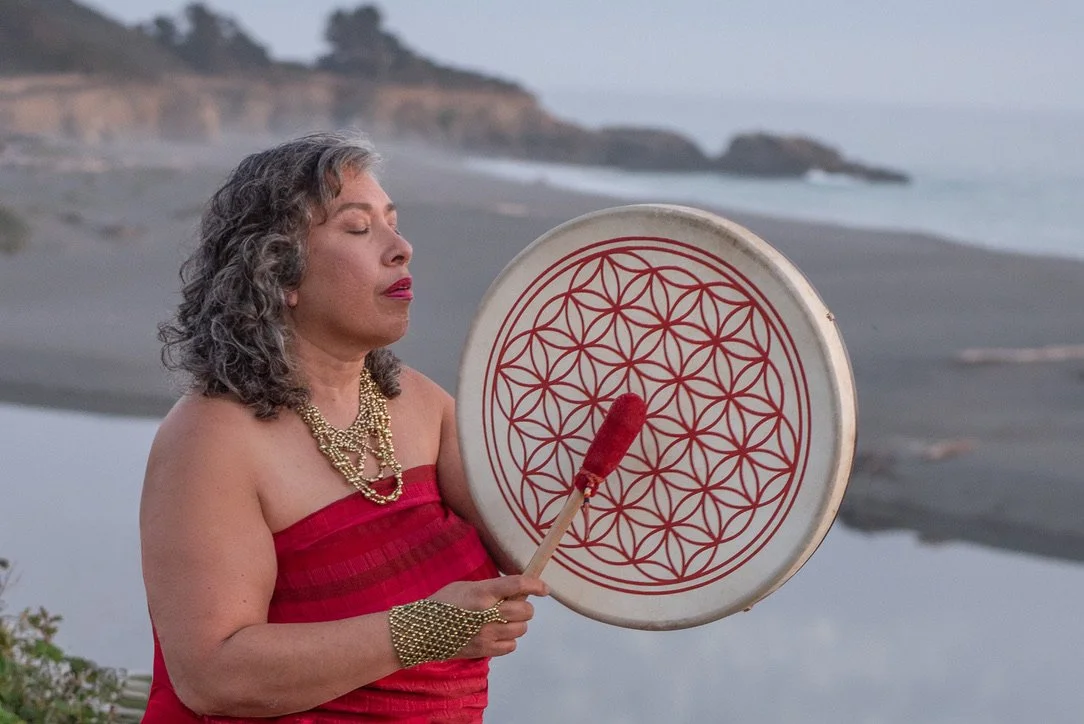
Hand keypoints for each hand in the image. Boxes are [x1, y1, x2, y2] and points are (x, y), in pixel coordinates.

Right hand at [428, 575, 548, 658]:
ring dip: (517, 624)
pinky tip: (496, 635)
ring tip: (502, 621)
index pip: (518, 585)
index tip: (544, 589)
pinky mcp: (483, 650)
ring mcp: (486, 634)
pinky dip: (508, 641)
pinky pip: (511, 646)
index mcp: (482, 593)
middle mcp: (487, 613)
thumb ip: (491, 589)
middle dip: (525, 607)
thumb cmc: (443, 604)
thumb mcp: (466, 587)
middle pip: (525, 610)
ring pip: (521, 629)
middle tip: (515, 606)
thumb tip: (516, 592)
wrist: (420, 631)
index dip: (535, 585)